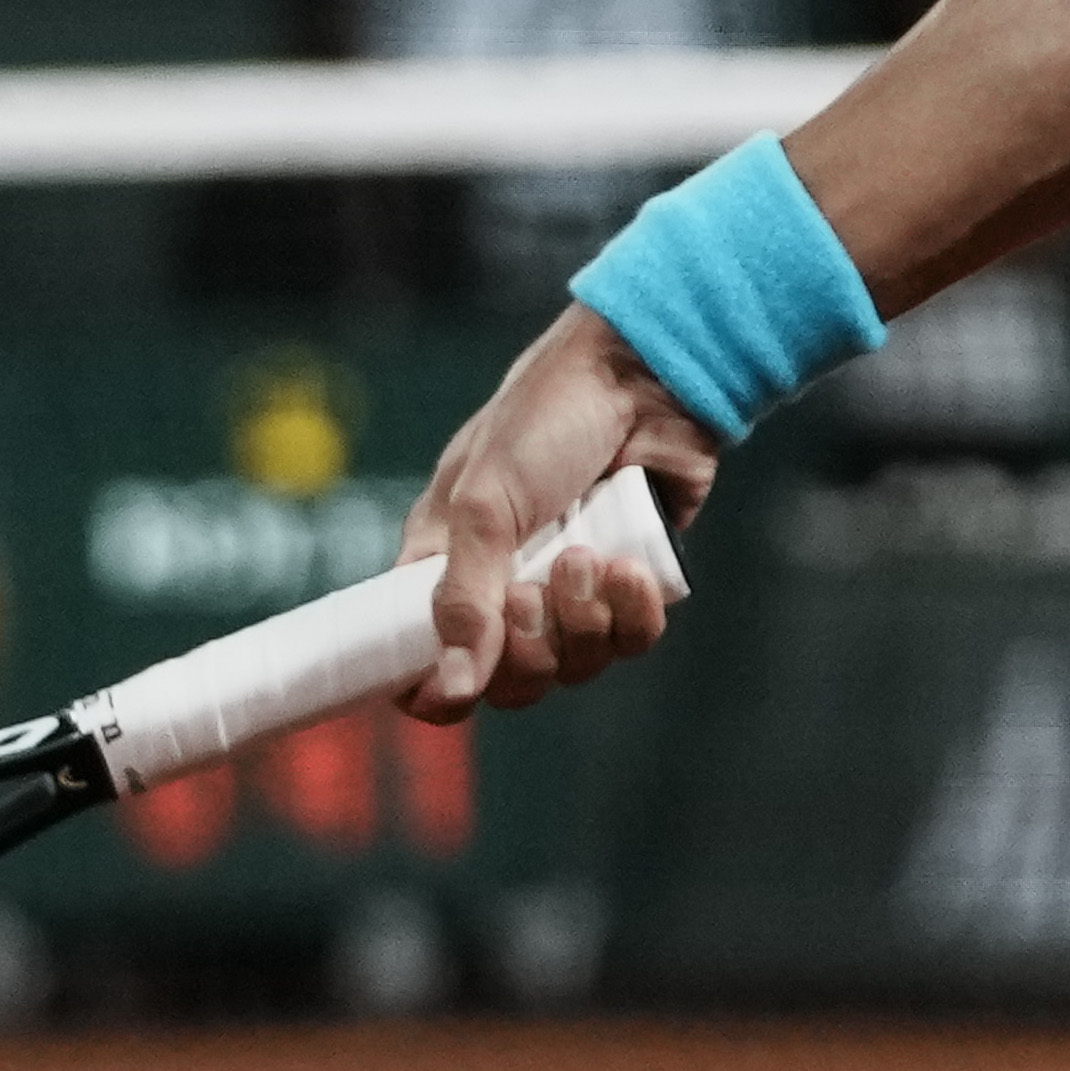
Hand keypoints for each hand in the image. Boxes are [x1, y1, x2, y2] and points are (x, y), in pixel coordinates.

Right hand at [403, 304, 717, 719]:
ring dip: (581, 621)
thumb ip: (463, 599)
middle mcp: (506, 588)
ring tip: (587, 557)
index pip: (424, 661)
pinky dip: (631, 615)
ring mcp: (573, 590)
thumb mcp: (486, 502)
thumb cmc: (546, 420)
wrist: (645, 376)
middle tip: (530, 587)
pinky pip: (631, 642)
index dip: (436, 692)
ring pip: (574, 667)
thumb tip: (450, 690)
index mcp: (447, 566)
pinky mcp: (633, 583)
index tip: (448, 694)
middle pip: (511, 684)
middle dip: (526, 648)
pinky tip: (629, 568)